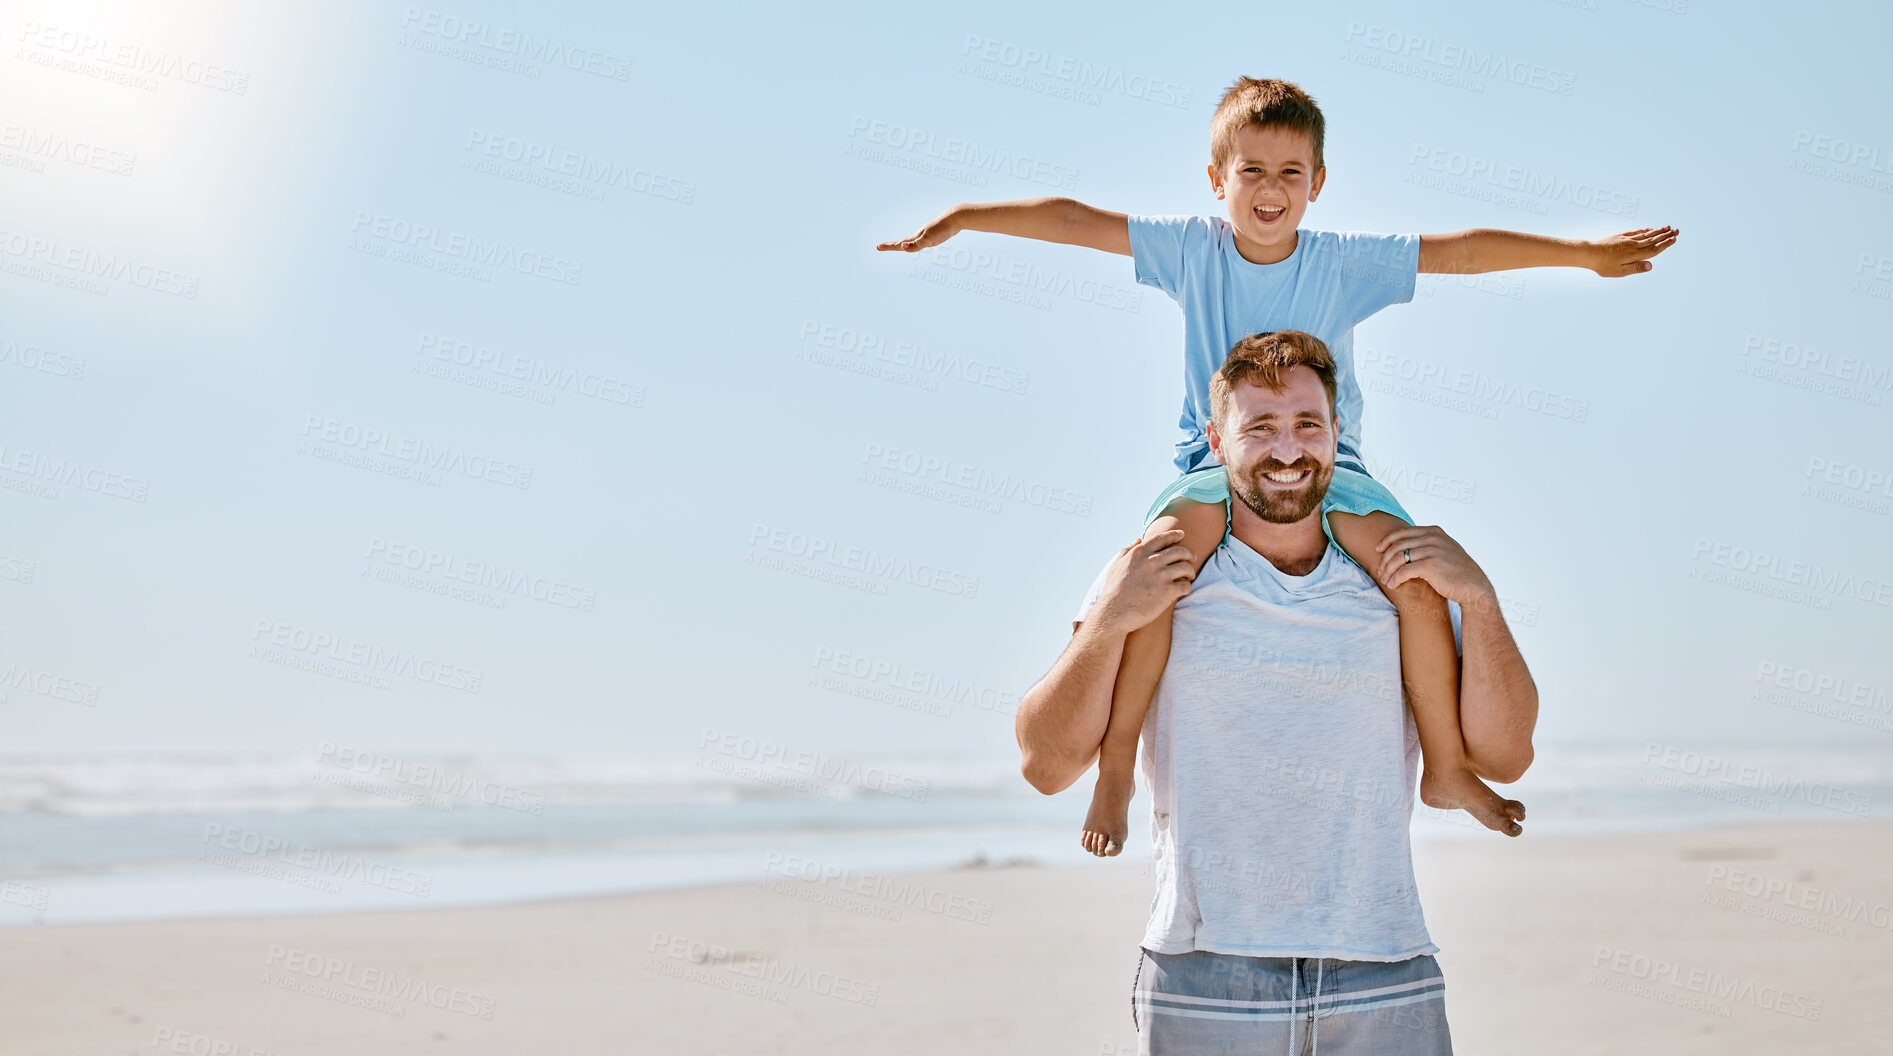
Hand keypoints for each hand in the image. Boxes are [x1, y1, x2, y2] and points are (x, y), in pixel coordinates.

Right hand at [875, 206, 962, 251]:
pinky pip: (923, 239)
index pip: (899, 244)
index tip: (877, 247)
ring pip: (913, 240)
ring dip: (905, 243)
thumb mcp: (928, 240)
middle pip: (903, 241)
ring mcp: (927, 233)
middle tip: (881, 247)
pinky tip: (923, 241)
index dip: (888, 246)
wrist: (956, 218)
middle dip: (892, 245)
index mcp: (916, 237)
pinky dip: (919, 242)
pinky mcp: (935, 233)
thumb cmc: (942, 229)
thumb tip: (902, 247)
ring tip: (900, 246)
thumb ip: (915, 245)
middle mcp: (919, 234)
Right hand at [1090, 529, 1194, 635]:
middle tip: (1192, 559)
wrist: (1114, 613)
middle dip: (1188, 554)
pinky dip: (1188, 588)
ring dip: (1190, 571)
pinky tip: (1184, 590)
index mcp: (1139, 553)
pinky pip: (1186, 586)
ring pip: (1186, 567)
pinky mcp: (1167, 591)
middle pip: (1179, 551)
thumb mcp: (1117, 565)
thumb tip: (1138, 539)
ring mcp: (1160, 576)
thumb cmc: (1114, 590)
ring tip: (1189, 576)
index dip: (1174, 534)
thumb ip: (1127, 550)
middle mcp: (1151, 561)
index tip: (1182, 534)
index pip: (1161, 538)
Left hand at [1373, 525, 1496, 607]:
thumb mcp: (1445, 549)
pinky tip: (1392, 585)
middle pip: (1397, 545)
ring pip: (1398, 558)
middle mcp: (1432, 538)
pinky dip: (1395, 578)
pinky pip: (1404, 571)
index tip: (1378, 550)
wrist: (1473, 586)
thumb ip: (1429, 543)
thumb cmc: (1458, 571)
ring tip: (1385, 579)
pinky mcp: (1429, 565)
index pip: (1402, 532)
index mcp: (1434, 531)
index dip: (1386, 541)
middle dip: (1385, 558)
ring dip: (1388, 570)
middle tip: (1380, 570)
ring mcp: (1431, 550)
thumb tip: (1409, 545)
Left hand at [1587, 225, 1677, 276]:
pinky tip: (1649, 228)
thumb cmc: (1604, 265)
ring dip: (1657, 231)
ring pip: (1646, 234)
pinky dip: (1644, 230)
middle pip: (1653, 239)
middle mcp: (1633, 245)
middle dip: (1666, 235)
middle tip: (1677, 230)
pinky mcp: (1620, 236)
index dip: (1665, 244)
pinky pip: (1636, 232)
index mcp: (1635, 255)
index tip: (1674, 239)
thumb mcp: (1620, 271)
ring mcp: (1627, 239)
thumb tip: (1651, 266)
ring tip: (1667, 227)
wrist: (1589, 253)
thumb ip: (1636, 268)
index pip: (1654, 249)